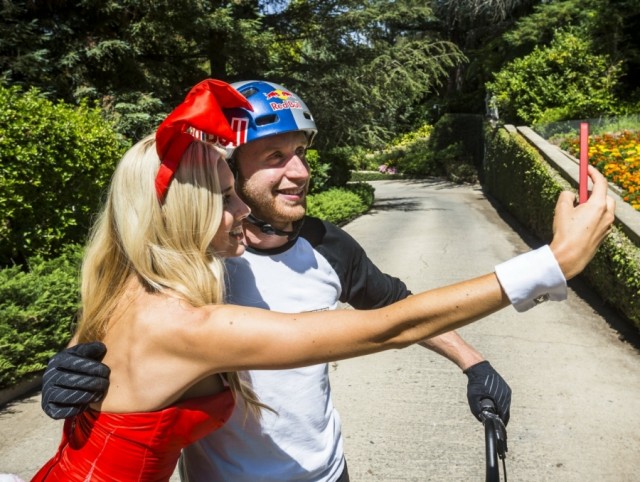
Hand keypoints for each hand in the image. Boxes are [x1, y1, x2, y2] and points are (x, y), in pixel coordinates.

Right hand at [41, 342, 109, 419]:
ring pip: (68, 396)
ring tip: (99, 394)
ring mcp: (47, 393)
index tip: (106, 371)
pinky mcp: (48, 408)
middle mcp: (49, 376)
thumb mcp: (83, 354)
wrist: (64, 384)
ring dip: (87, 395)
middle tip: (105, 383)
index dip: (92, 367)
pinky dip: (76, 408)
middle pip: (72, 380)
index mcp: (57, 360)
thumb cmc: (79, 366)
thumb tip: (101, 347)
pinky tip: (87, 404)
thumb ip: (91, 349)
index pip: (75, 363)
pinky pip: (62, 411)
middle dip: (92, 382)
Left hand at [464, 361, 510, 424]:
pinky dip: (501, 403)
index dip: (501, 423)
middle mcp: (506, 395)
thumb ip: (476, 410)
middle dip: (501, 417)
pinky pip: (505, 399)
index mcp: (501, 398)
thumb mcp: (473, 398)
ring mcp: (506, 390)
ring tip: (496, 415)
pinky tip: (496, 405)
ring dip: (501, 410)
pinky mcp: (505, 387)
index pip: (504, 415)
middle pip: (506, 411)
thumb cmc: (475, 382)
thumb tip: (481, 420)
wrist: (478, 367)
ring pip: (506, 405)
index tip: (498, 427)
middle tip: (496, 423)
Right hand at [550, 165, 614, 279]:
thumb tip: (572, 194)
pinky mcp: (604, 235)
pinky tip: (579, 225)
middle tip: (582, 192)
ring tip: (578, 211)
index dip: (594, 173)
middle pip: (606, 197)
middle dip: (595, 192)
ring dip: (594, 206)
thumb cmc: (565, 232)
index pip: (601, 183)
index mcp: (598, 205)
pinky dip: (594, 217)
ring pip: (605, 210)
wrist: (570, 257)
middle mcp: (607, 215)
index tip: (587, 168)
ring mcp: (607, 226)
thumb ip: (567, 196)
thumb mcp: (561, 209)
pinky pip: (602, 221)